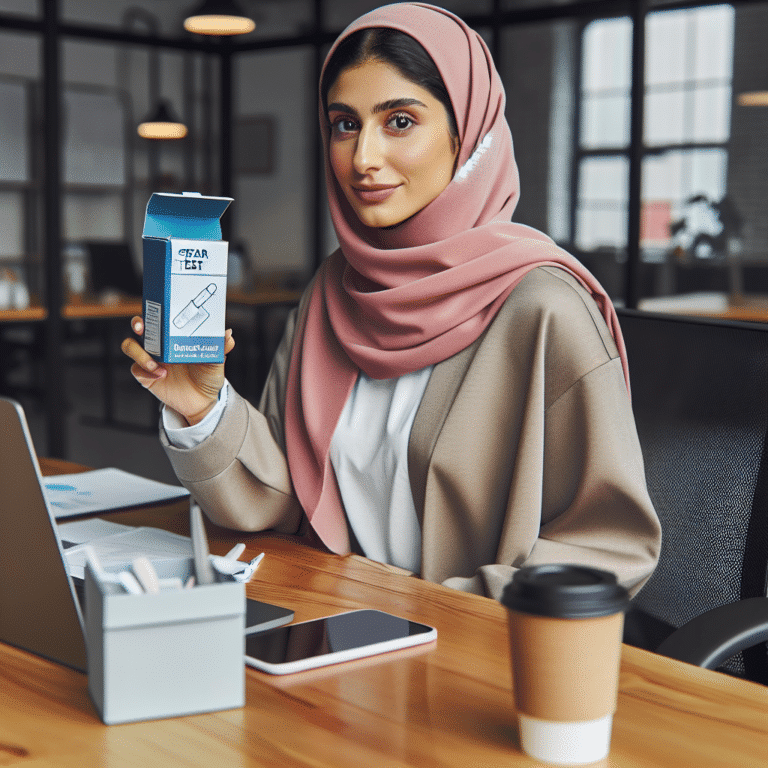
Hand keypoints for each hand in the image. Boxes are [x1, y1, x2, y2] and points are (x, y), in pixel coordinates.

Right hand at [121, 317, 235, 424]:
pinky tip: (161, 375)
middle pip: (139, 327)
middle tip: (141, 327)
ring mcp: (150, 359)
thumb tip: (228, 333)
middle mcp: (159, 345)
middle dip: (137, 323)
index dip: (153, 311)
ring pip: (130, 346)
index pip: (160, 318)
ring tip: (156, 364)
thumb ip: (220, 348)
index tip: (155, 309)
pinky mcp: (146, 376)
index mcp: (174, 336)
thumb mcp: (216, 362)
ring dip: (139, 352)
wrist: (202, 401)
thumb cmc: (207, 377)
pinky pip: (136, 369)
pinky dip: (145, 370)